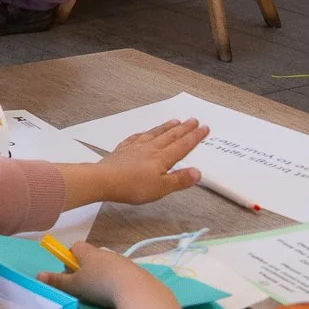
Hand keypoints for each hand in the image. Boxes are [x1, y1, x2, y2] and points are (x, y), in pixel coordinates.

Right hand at [39, 244, 187, 308]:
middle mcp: (105, 253)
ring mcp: (123, 262)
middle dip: (87, 270)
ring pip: (109, 267)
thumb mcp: (75, 286)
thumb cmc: (100, 285)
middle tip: (84, 287)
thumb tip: (38, 275)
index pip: (74, 247)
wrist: (138, 291)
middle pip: (92, 257)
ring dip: (104, 277)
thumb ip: (57, 281)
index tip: (70, 273)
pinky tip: (120, 297)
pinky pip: (124, 276)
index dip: (70, 258)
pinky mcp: (138, 274)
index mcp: (88, 252)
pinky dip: (120, 284)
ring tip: (104, 295)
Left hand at [68, 118, 205, 207]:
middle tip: (193, 119)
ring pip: (154, 134)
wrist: (103, 180)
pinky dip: (144, 133)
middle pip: (170, 136)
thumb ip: (180, 179)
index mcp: (162, 158)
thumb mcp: (161, 188)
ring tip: (175, 121)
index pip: (182, 146)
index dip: (194, 137)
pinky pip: (136, 138)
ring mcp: (135, 148)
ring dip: (166, 127)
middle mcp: (150, 149)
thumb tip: (198, 172)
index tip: (204, 128)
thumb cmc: (133, 186)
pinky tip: (144, 133)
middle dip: (184, 128)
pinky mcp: (122, 150)